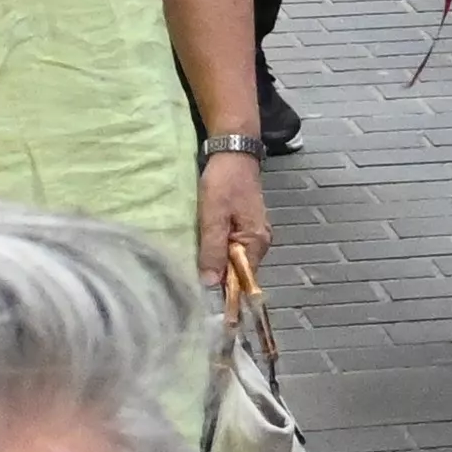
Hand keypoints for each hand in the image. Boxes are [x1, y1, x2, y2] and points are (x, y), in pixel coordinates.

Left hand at [195, 149, 268, 286]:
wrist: (233, 154)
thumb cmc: (223, 183)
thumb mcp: (212, 217)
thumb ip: (212, 251)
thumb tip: (210, 284)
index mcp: (256, 242)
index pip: (242, 278)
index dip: (224, 289)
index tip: (202, 297)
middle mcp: (260, 242)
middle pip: (239, 270)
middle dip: (218, 275)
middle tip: (190, 278)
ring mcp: (254, 234)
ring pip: (234, 258)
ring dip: (216, 262)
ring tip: (194, 265)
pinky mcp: (246, 225)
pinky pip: (232, 247)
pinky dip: (218, 250)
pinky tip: (204, 248)